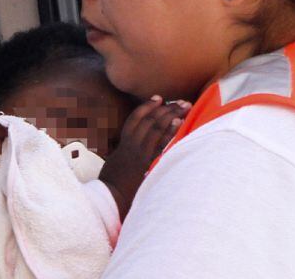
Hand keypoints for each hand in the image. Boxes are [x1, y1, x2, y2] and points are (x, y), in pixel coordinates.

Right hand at [99, 96, 189, 219]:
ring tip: (184, 106)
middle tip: (181, 101)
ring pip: (156, 127)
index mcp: (123, 143)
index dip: (148, 106)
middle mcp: (131, 144)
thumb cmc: (111, 184)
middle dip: (167, 108)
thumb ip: (125, 152)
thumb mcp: (115, 163)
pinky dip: (170, 131)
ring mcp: (139, 152)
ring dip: (171, 115)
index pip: (136, 118)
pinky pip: (160, 143)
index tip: (159, 98)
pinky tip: (179, 122)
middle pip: (150, 120)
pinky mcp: (146, 162)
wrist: (109, 197)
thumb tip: (134, 147)